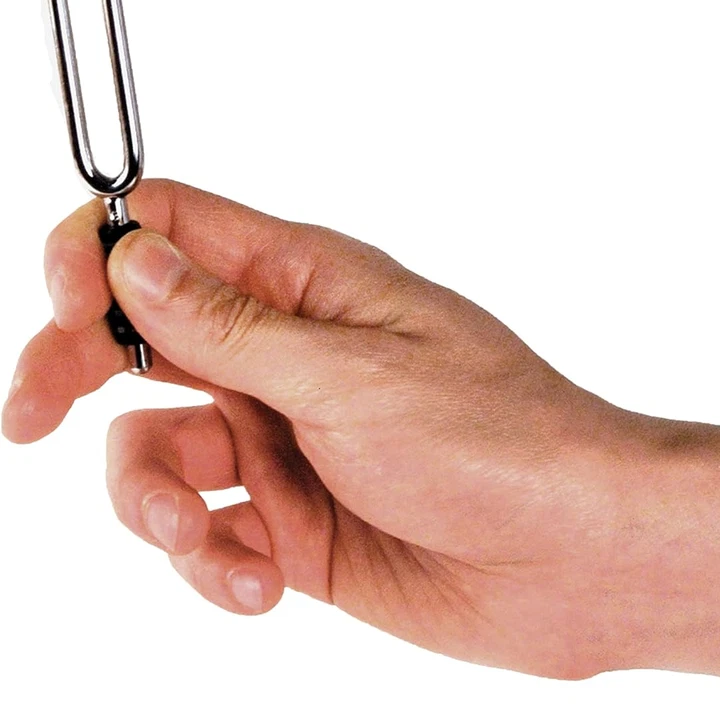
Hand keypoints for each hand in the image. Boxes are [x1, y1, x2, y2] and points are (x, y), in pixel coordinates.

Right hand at [3, 179, 651, 678]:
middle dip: (70, 370)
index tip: (63, 304)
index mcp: (309, 284)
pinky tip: (260, 583)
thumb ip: (231, 328)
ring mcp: (285, 437)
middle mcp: (287, 352)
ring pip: (155, 446)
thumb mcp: (354, 376)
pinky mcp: (291, 519)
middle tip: (27, 415)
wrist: (573, 556)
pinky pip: (203, 528)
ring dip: (153, 501)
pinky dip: (210, 559)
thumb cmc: (499, 441)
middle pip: (137, 333)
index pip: (176, 228)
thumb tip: (134, 256)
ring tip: (209, 541)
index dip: (102, 249)